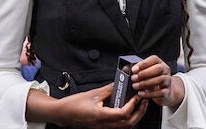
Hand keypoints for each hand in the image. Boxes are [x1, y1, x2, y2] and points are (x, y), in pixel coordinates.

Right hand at [27, 83, 147, 128]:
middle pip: (128, 124)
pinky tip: (127, 109)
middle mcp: (103, 125)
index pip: (123, 114)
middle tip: (144, 101)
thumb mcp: (93, 93)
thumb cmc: (73, 104)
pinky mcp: (101, 127)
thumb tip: (120, 82)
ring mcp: (103, 128)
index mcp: (101, 116)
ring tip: (138, 105)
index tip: (137, 96)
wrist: (62, 114)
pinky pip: (118, 126)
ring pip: (124, 127)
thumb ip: (109, 88)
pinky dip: (126, 119)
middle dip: (139, 113)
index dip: (133, 105)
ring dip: (134, 117)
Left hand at [131, 55, 184, 107]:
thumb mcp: (147, 73)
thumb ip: (139, 70)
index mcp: (160, 63)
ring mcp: (168, 81)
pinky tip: (141, 93)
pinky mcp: (167, 92)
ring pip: (159, 80)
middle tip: (134, 78)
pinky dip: (149, 93)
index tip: (134, 69)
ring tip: (135, 86)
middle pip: (158, 69)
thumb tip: (126, 69)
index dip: (143, 64)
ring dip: (145, 83)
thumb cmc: (154, 80)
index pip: (154, 59)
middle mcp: (165, 70)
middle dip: (144, 73)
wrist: (165, 91)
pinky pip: (160, 92)